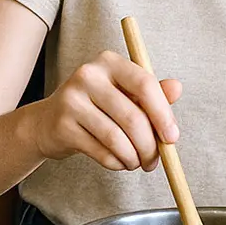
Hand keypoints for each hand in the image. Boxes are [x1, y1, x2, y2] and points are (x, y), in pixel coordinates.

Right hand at [33, 50, 182, 171]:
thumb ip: (152, 92)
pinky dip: (116, 163)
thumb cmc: (96, 106)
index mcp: (109, 62)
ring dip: (133, 158)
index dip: (163, 114)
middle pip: (133, 117)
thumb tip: (177, 88)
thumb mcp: (125, 93)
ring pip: (117, 138)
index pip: (145, 84)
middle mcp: (89, 75)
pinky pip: (101, 152)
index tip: (172, 137)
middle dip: (149, 146)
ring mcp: (72, 100)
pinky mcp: (63, 126)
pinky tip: (119, 162)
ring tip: (136, 162)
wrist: (48, 122)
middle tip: (154, 161)